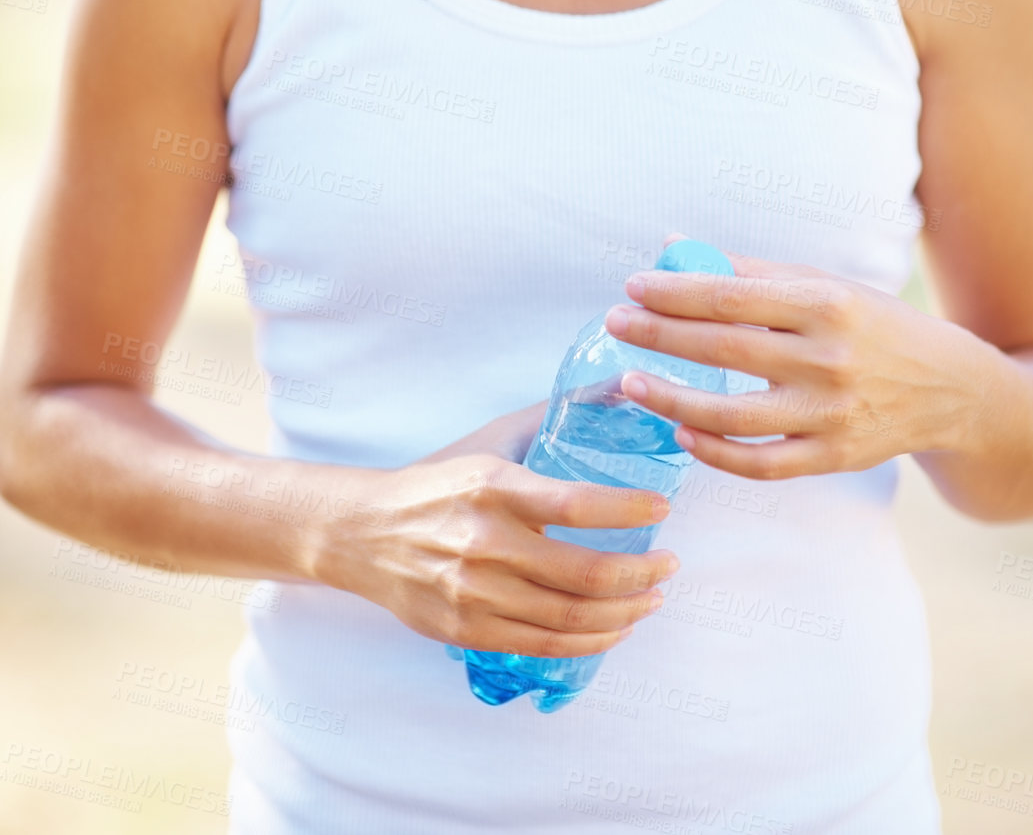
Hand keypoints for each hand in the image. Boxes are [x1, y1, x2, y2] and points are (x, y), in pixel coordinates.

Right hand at [313, 401, 679, 656]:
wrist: (363, 532)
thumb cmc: (438, 482)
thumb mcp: (489, 442)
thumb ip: (548, 419)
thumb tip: (616, 387)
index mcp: (495, 489)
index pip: (575, 504)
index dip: (627, 510)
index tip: (662, 508)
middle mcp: (486, 544)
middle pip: (583, 574)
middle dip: (640, 574)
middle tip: (669, 565)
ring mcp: (476, 593)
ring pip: (569, 618)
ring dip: (624, 613)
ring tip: (652, 598)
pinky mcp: (468, 629)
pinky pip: (543, 645)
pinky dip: (589, 641)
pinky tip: (614, 627)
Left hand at [603, 251, 987, 479]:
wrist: (950, 388)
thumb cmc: (871, 325)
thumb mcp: (822, 284)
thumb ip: (749, 270)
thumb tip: (674, 249)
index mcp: (826, 304)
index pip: (732, 296)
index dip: (675, 292)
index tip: (633, 285)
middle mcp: (829, 359)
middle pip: (725, 349)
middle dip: (660, 335)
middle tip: (615, 325)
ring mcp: (831, 413)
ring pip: (734, 415)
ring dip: (674, 399)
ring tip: (633, 383)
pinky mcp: (833, 457)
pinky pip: (762, 462)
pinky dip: (716, 452)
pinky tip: (682, 431)